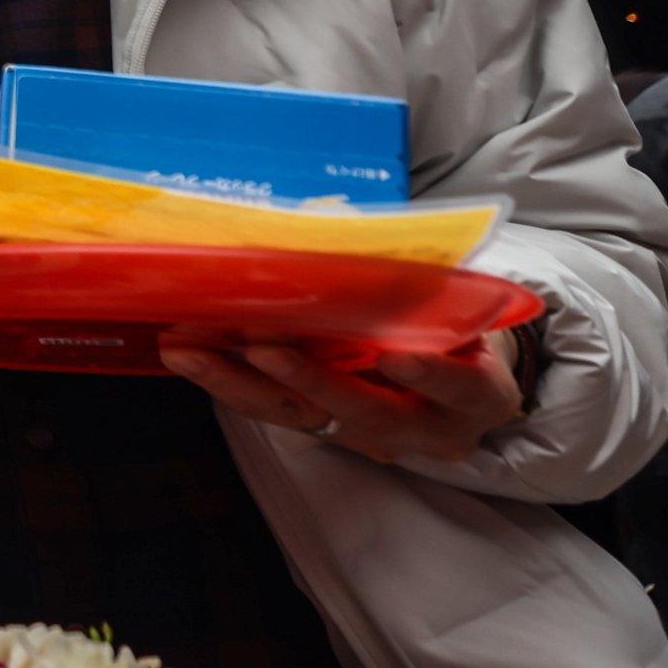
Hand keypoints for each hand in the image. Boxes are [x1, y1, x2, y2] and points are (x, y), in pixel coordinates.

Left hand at [159, 324, 524, 466]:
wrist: (459, 380)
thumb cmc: (457, 327)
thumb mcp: (460, 310)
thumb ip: (428, 290)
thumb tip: (359, 228)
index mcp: (478, 394)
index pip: (459, 387)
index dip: (430, 374)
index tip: (399, 358)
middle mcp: (428, 429)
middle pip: (367, 413)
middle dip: (311, 379)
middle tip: (262, 346)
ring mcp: (374, 439)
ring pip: (304, 418)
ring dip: (241, 383)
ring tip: (189, 351)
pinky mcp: (330, 433)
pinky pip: (274, 413)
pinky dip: (230, 384)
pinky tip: (188, 357)